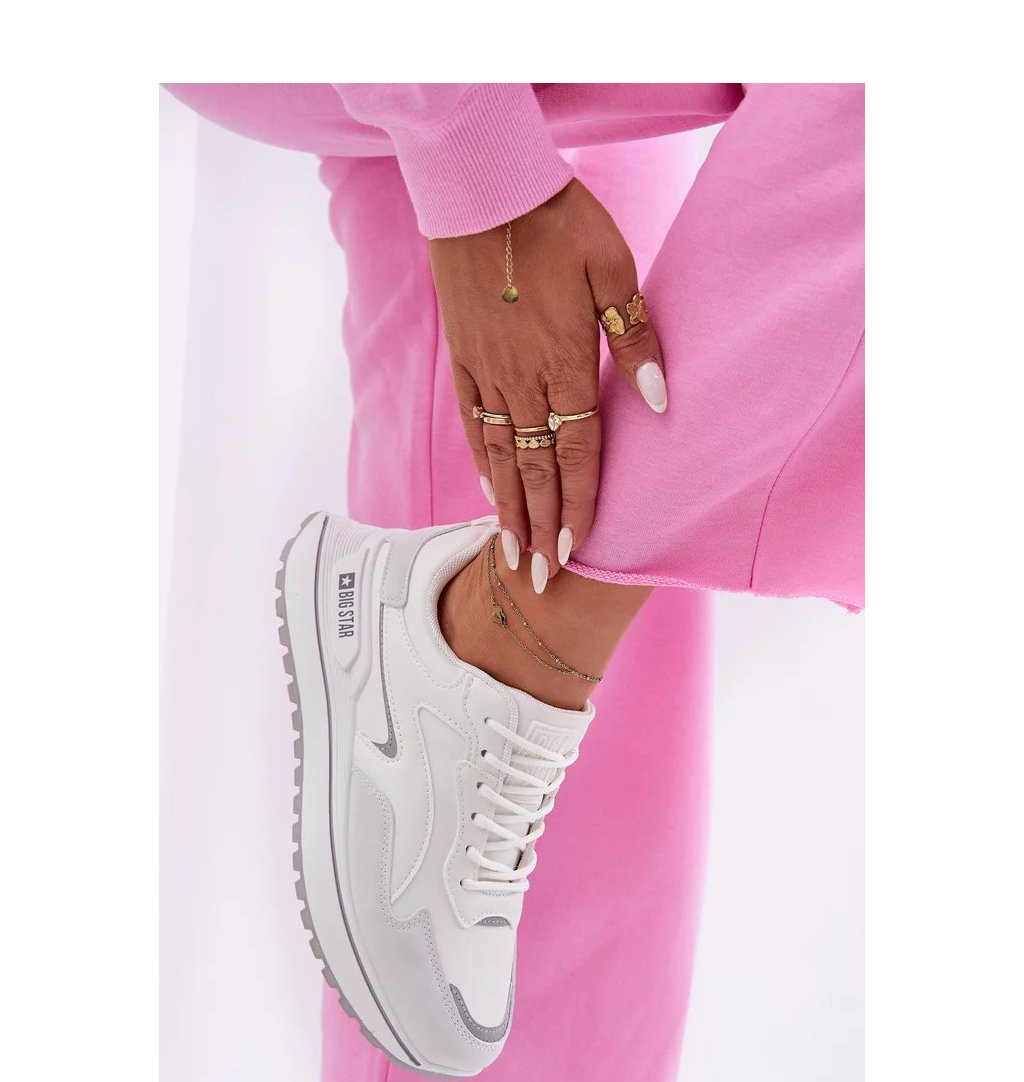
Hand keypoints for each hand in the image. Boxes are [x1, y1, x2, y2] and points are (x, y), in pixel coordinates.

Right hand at [429, 178, 665, 590]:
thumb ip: (636, 339)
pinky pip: (473, 423)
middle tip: (539, 578)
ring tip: (510, 551)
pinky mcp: (464, 358)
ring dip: (507, 508)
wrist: (484, 188)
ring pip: (499, 455)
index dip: (579, 503)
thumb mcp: (613, 270)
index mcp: (564, 361)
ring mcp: (486, 371)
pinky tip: (488, 489)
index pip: (577, 450)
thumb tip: (660, 400)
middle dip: (539, 527)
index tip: (577, 549)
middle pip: (534, 468)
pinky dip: (483, 462)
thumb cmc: (558, 224)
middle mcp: (521, 379)